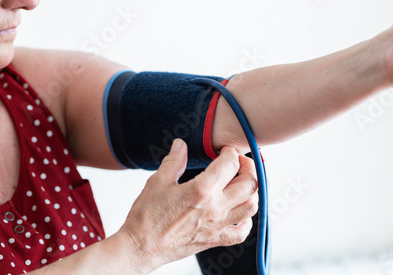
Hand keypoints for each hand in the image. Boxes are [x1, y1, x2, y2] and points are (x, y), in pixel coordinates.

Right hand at [118, 139, 257, 272]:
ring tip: (241, 183)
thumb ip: (173, 161)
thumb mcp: (157, 182)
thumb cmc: (146, 217)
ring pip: (251, 207)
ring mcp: (217, 226)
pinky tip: (238, 211)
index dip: (230, 152)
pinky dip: (246, 220)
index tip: (225, 151)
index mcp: (201, 190)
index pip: (229, 164)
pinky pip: (241, 233)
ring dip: (251, 192)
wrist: (140, 247)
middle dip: (249, 167)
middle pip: (249, 184)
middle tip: (240, 162)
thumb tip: (180, 145)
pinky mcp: (214, 240)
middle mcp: (215, 208)